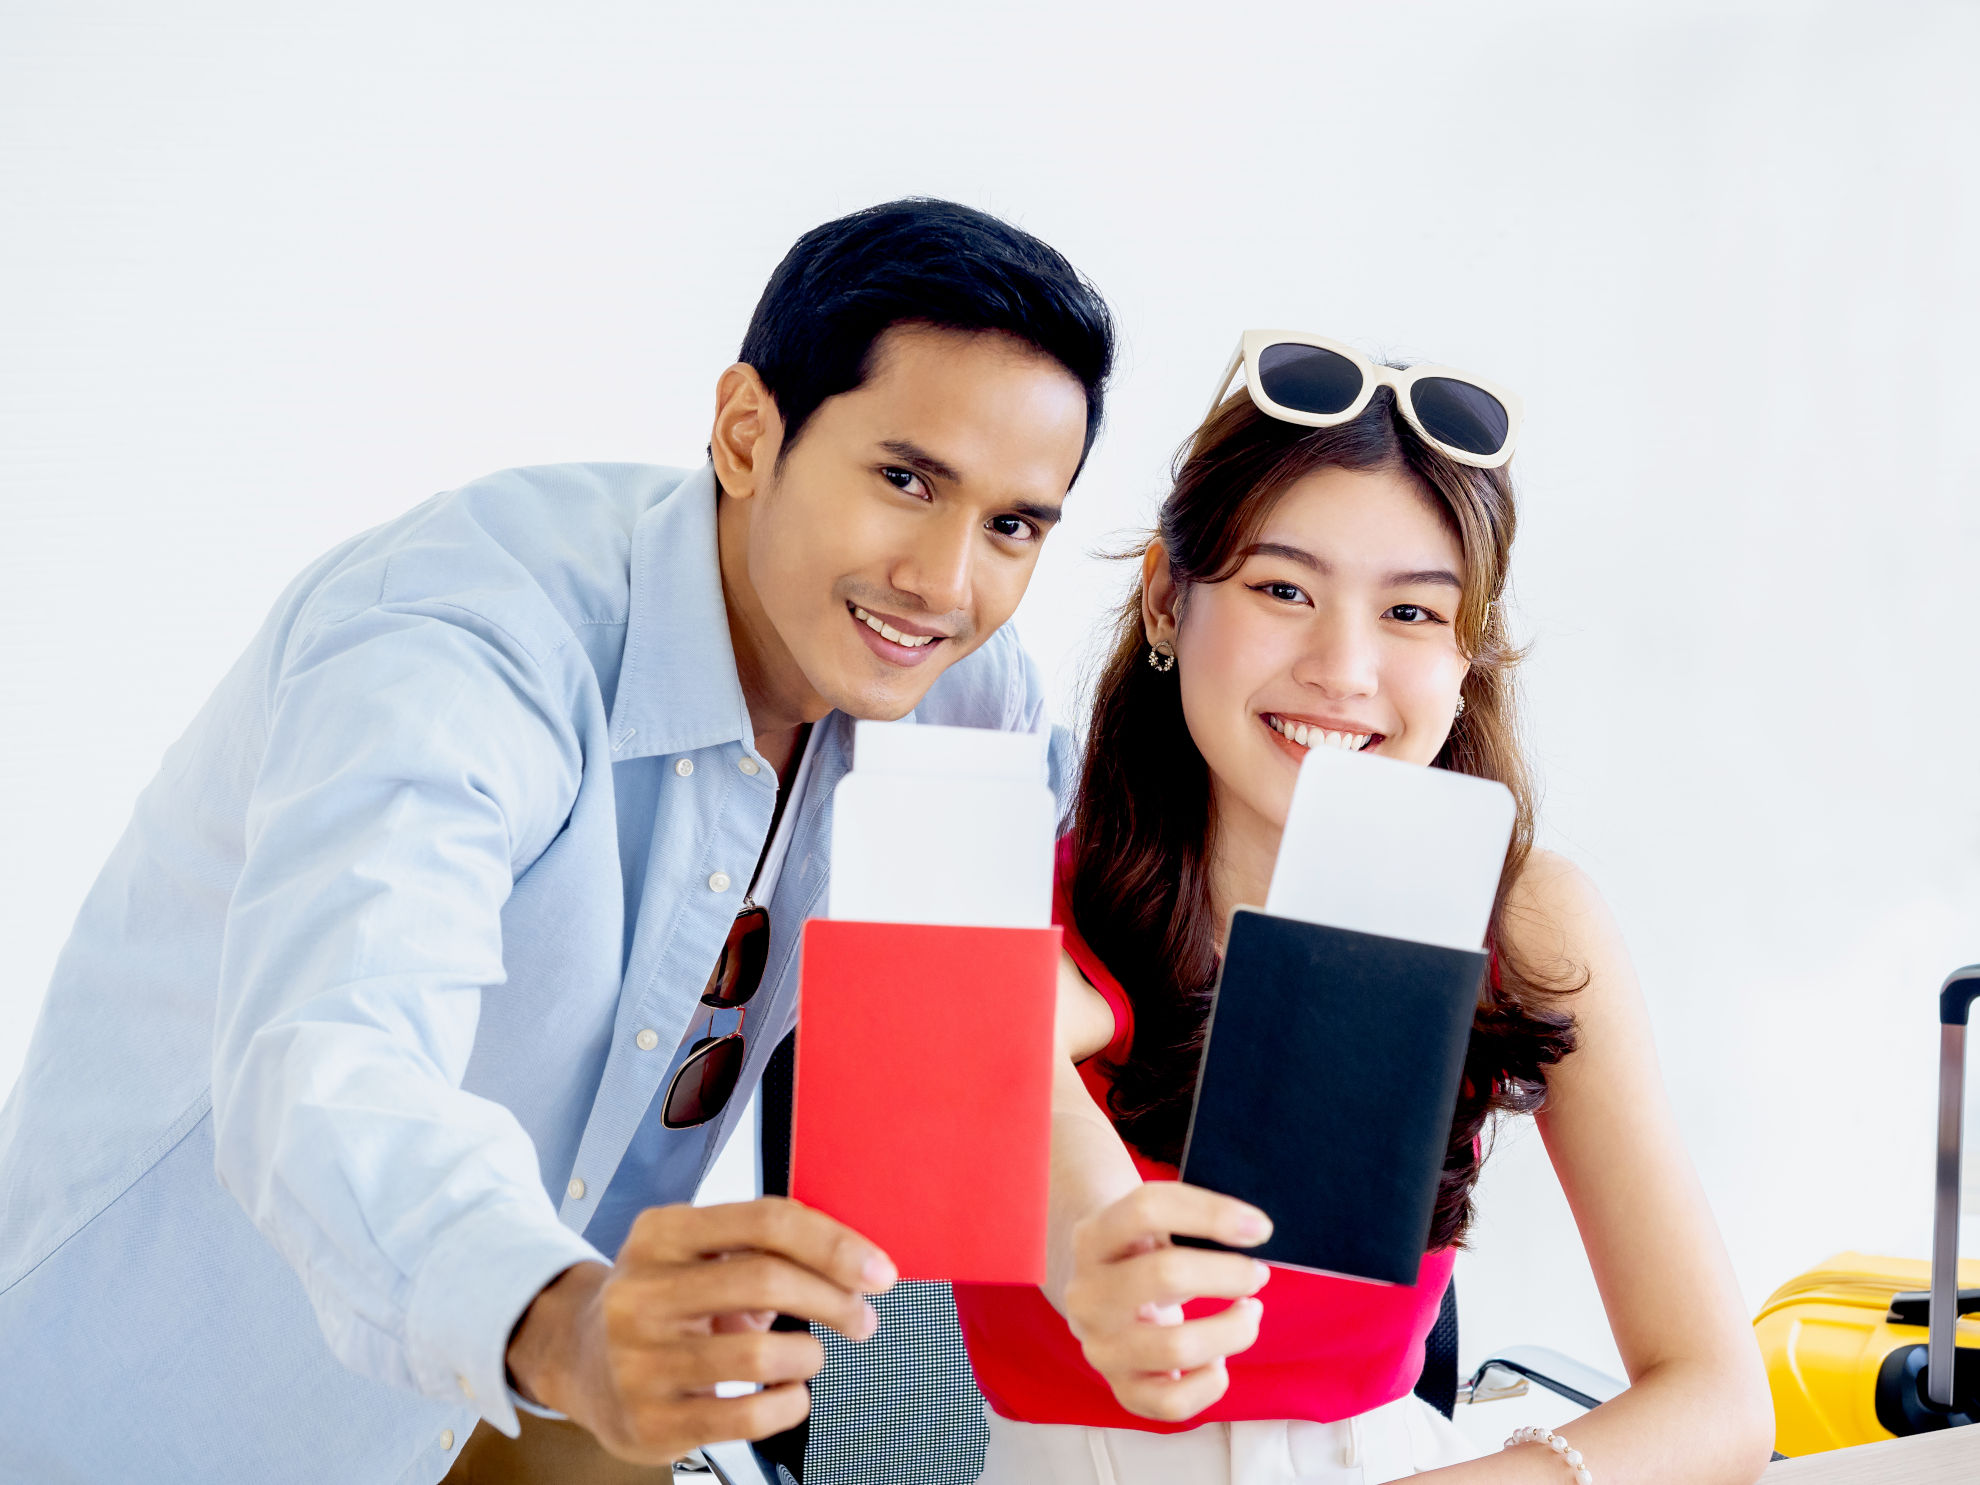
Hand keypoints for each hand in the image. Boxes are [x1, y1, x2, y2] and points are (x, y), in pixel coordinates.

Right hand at [505, 1197, 896, 1463]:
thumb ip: (762, 1248)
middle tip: (861, 1318)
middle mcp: (641, 1292)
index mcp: (660, 1234)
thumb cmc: (659, 1300)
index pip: (765, 1221)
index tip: (877, 1270)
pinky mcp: (649, 1420)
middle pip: (766, 1281)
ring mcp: (639, 1360)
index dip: (834, 1244)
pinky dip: (789, 1404)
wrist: (576, 1359)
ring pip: (760, 1354)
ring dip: (808, 1357)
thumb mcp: (692, 1253)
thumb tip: (852, 1267)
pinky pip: (747, 1416)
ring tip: (808, 1358)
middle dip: (835, 1301)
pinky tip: (788, 1394)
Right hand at [1061, 1182, 1272, 1421]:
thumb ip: (1189, 1225)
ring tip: (1248, 1315)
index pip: (1147, 1209)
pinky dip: (1211, 1382)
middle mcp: (1087, 1294)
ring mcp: (1100, 1347)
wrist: (1101, 1299)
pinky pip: (1174, 1403)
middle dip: (1228, 1274)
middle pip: (1164, 1274)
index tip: (1260, 1228)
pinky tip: (1219, 1360)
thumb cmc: (1142, 1257)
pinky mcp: (1121, 1390)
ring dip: (1232, 1331)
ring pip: (1176, 1346)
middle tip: (1257, 1274)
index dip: (1210, 1214)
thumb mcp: (1150, 1228)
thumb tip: (1254, 1232)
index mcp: (1092, 1238)